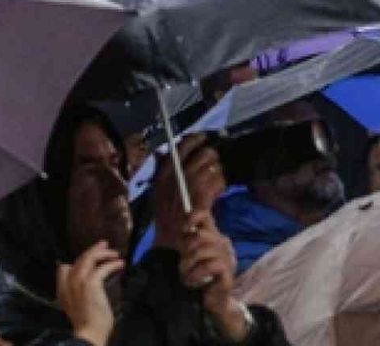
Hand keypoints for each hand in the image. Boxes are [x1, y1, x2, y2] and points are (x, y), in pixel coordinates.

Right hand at [56, 242, 124, 345]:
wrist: (89, 333)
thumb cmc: (87, 323)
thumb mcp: (77, 307)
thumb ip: (78, 294)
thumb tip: (90, 283)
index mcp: (62, 290)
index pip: (64, 268)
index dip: (77, 260)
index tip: (89, 257)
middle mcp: (68, 283)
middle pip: (79, 259)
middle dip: (93, 251)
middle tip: (104, 245)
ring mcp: (78, 282)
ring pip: (90, 259)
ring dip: (104, 254)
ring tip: (115, 253)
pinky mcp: (91, 284)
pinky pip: (103, 267)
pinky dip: (113, 263)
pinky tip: (120, 264)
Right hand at [153, 134, 226, 253]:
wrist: (172, 243)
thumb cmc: (167, 218)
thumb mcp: (159, 192)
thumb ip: (162, 171)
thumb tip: (163, 152)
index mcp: (163, 174)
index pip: (180, 147)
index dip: (194, 139)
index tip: (203, 137)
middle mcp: (176, 177)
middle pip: (202, 155)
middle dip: (212, 158)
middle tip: (214, 164)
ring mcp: (189, 187)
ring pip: (213, 167)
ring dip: (218, 173)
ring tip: (216, 181)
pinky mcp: (202, 198)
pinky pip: (217, 181)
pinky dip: (220, 184)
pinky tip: (219, 189)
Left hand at [177, 212, 246, 342]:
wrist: (214, 300)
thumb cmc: (201, 276)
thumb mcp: (193, 256)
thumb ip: (189, 241)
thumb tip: (182, 227)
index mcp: (215, 236)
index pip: (205, 216)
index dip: (192, 218)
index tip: (183, 230)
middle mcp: (223, 243)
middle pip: (200, 235)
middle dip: (186, 251)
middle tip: (182, 266)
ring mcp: (227, 256)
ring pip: (202, 251)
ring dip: (188, 266)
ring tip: (185, 277)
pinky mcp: (228, 270)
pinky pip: (209, 266)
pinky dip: (196, 275)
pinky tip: (193, 282)